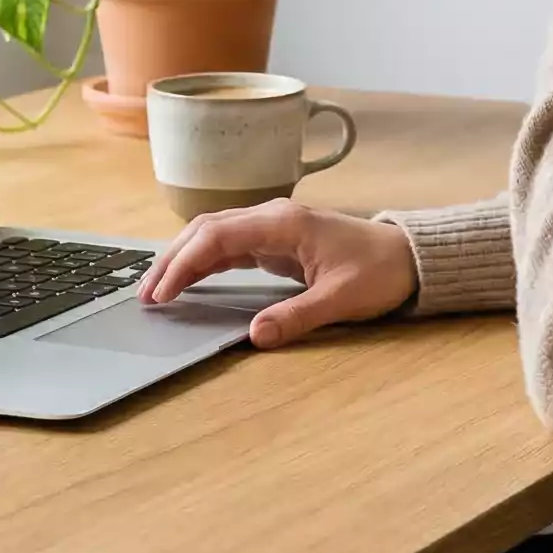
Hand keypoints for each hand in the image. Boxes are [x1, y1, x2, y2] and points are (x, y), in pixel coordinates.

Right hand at [138, 198, 418, 349]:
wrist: (408, 257)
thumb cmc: (379, 272)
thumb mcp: (341, 300)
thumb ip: (297, 316)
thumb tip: (255, 336)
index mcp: (282, 223)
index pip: (217, 237)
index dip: (184, 264)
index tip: (162, 293)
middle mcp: (271, 217)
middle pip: (206, 229)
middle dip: (172, 259)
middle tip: (145, 294)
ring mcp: (272, 226)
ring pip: (213, 234)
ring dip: (183, 258)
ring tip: (156, 289)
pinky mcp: (276, 240)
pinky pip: (229, 245)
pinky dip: (204, 261)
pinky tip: (188, 281)